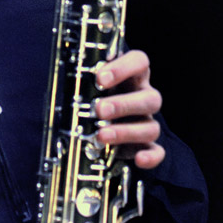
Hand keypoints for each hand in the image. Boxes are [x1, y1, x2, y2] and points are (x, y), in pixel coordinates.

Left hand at [94, 49, 165, 169]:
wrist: (95, 119)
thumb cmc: (92, 95)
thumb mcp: (87, 83)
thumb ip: (83, 81)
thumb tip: (65, 85)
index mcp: (133, 75)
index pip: (139, 62)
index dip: (123, 68)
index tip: (100, 78)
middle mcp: (143, 97)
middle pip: (150, 98)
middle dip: (123, 105)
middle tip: (99, 109)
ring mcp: (146, 121)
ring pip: (151, 127)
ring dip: (127, 132)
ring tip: (102, 135)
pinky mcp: (145, 145)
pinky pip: (156, 151)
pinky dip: (150, 157)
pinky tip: (138, 160)